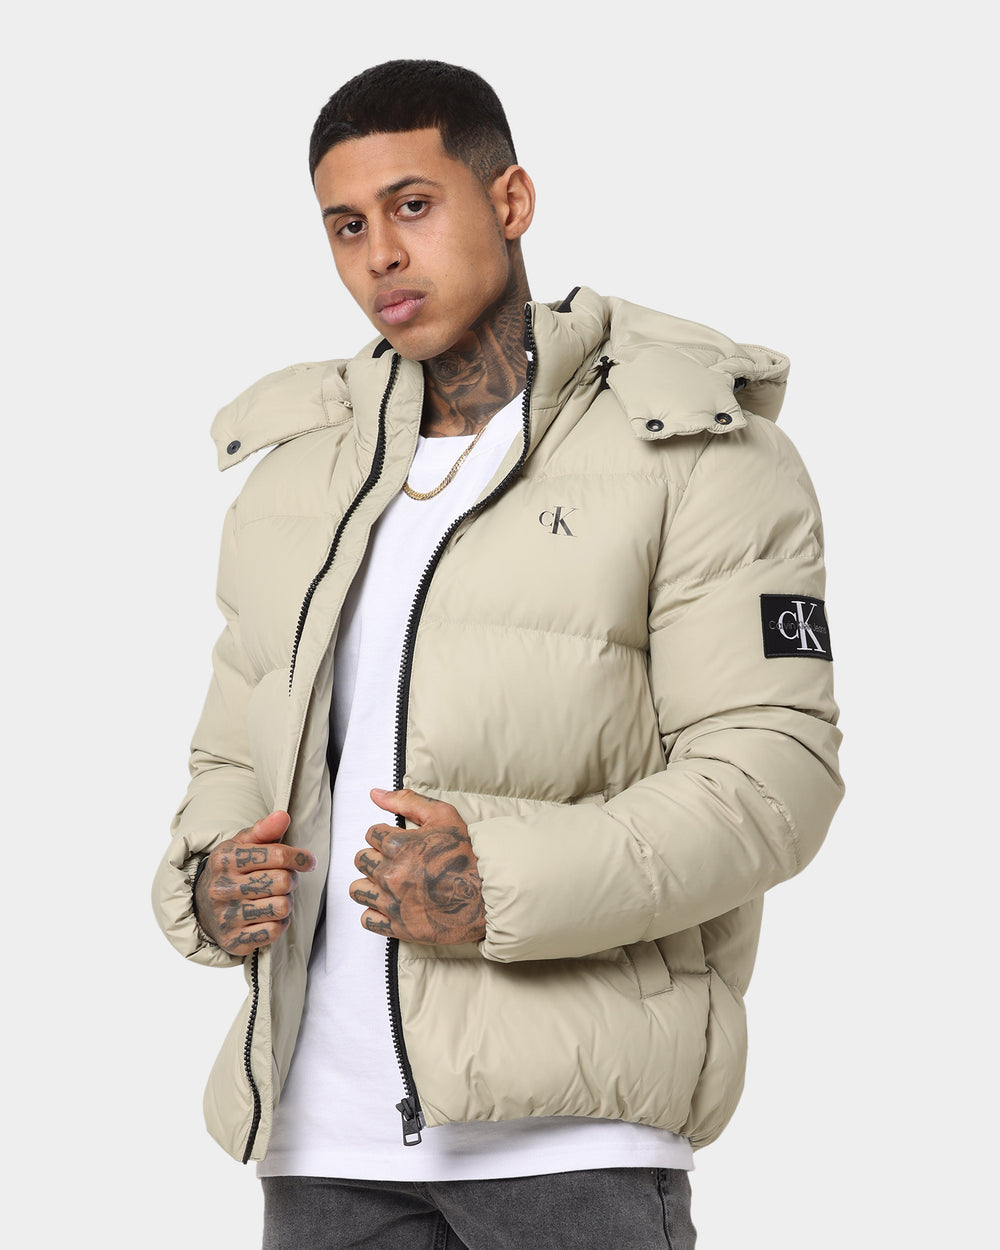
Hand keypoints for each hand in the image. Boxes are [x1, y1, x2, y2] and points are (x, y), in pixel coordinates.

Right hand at [193, 811, 315, 954]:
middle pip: (283, 882)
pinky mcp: (234, 940)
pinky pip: (274, 931)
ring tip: (276, 897)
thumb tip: (282, 815)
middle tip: (285, 880)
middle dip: (291, 880)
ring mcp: (227, 916)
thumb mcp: (242, 845)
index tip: (308, 861)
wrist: (202, 906)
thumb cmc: (231, 870)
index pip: (276, 855)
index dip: (300, 857)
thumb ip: (264, 830)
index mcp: (225, 859)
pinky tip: (269, 915)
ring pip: (282, 907)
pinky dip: (280, 923)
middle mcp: (223, 888)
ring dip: (287, 902)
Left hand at [349, 788, 485, 944]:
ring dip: (370, 883)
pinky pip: (366, 919)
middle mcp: (392, 875)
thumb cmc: (468, 854)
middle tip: (396, 861)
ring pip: (358, 889)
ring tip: (390, 882)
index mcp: (399, 846)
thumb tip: (375, 794)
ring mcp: (393, 903)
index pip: (370, 834)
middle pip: (362, 860)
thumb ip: (406, 801)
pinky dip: (375, 911)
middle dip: (376, 857)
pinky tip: (391, 903)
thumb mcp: (443, 816)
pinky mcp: (398, 926)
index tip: (399, 842)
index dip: (385, 835)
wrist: (489, 895)